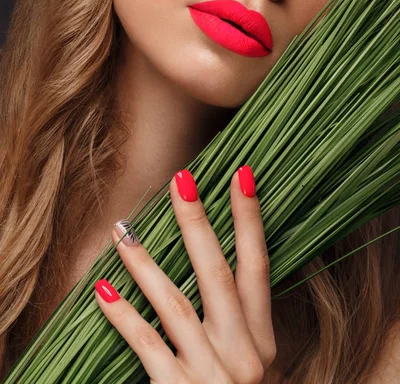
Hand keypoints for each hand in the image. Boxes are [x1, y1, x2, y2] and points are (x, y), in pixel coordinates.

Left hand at [94, 166, 276, 383]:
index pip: (259, 265)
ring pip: (176, 304)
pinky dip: (123, 317)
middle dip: (199, 224)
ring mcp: (213, 373)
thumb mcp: (250, 359)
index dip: (250, 219)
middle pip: (218, 274)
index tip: (241, 175)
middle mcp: (243, 351)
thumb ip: (237, 317)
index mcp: (262, 337)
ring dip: (147, 264)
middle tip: (182, 180)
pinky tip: (102, 292)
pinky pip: (147, 346)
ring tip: (124, 231)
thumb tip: (210, 258)